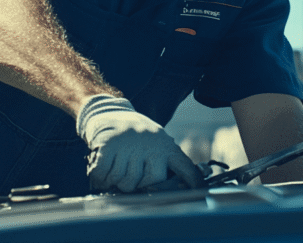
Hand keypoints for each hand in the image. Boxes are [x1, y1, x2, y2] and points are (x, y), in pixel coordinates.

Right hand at [76, 95, 203, 191]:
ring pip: (124, 182)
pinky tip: (103, 171)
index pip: (184, 166)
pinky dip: (100, 179)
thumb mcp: (155, 143)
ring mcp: (130, 144)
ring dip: (116, 182)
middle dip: (138, 185)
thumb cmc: (135, 135)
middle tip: (130, 173)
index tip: (201, 191)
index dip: (193, 181)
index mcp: (165, 145)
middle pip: (150, 182)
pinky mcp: (109, 145)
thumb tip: (176, 187)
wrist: (108, 112)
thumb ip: (164, 163)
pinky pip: (105, 176)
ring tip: (115, 168)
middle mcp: (150, 144)